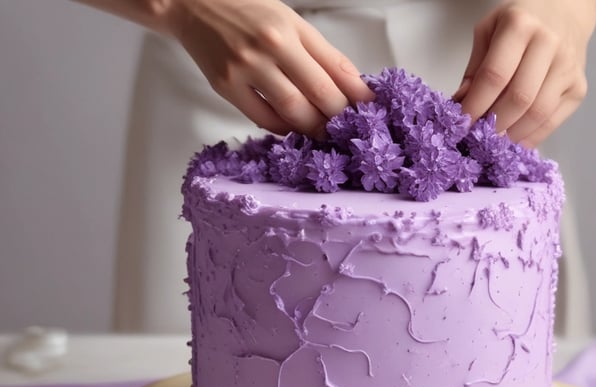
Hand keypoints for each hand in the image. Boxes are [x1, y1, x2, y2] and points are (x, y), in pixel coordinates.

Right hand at [167, 0, 373, 136]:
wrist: (194, 5)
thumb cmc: (248, 12)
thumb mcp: (291, 22)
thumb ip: (322, 54)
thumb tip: (353, 88)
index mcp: (292, 29)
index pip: (337, 69)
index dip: (358, 96)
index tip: (371, 112)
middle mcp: (271, 47)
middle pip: (319, 95)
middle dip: (339, 118)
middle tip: (348, 130)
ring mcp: (246, 69)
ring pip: (293, 113)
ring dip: (315, 128)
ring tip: (325, 134)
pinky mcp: (227, 88)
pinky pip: (264, 120)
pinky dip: (284, 129)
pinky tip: (294, 129)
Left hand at [454, 0, 595, 147]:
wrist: (565, 11)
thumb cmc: (521, 22)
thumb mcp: (489, 30)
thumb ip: (475, 67)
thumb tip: (461, 104)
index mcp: (520, 26)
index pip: (495, 75)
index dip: (476, 105)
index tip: (462, 123)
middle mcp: (549, 44)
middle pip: (519, 98)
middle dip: (494, 124)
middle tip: (478, 137)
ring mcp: (568, 67)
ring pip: (538, 114)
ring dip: (512, 134)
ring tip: (494, 142)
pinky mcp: (578, 87)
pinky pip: (552, 121)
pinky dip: (531, 137)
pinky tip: (514, 141)